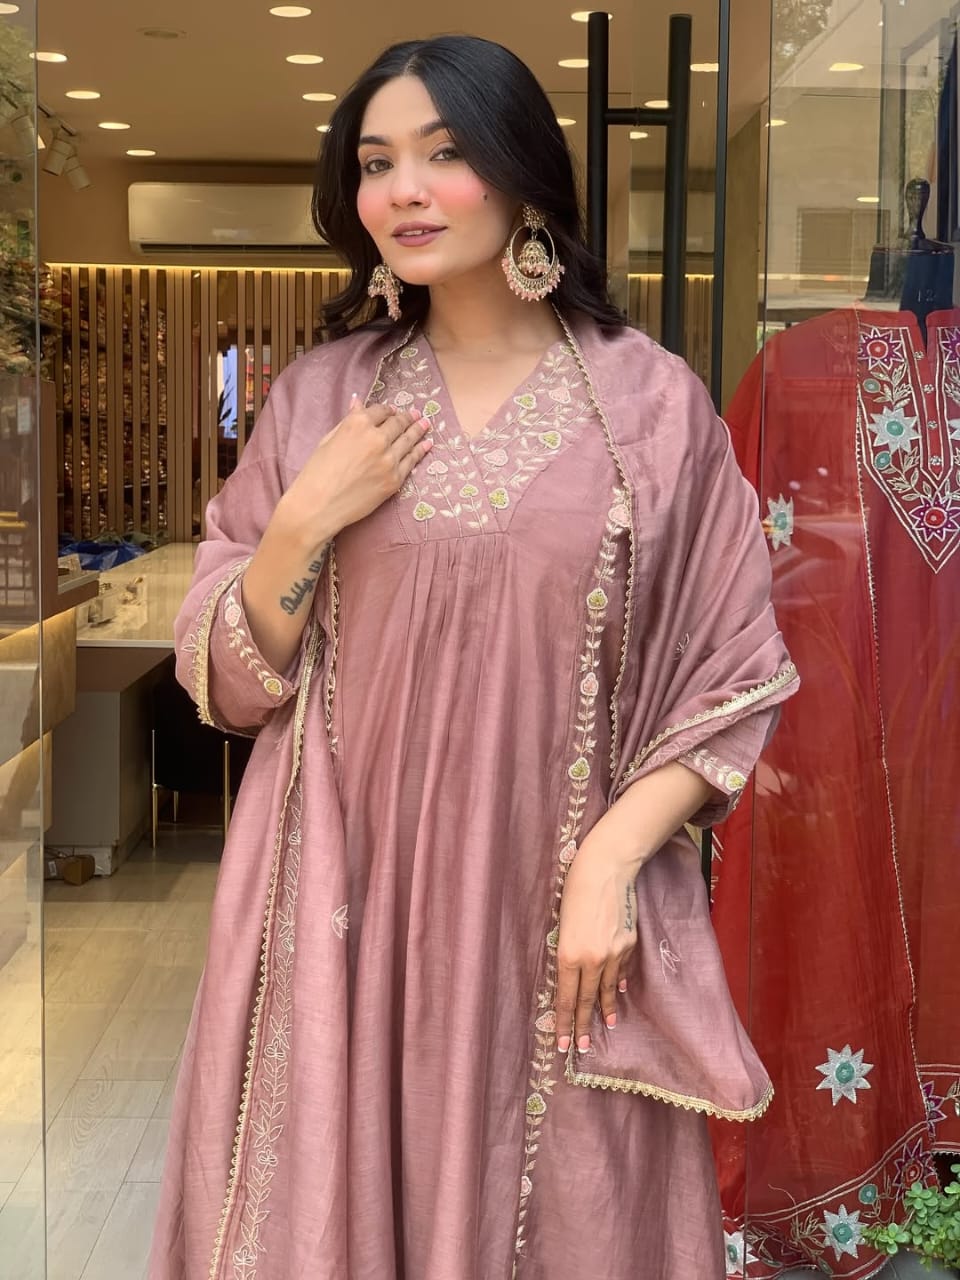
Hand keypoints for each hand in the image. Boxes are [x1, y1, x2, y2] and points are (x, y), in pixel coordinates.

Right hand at [281, 396, 433, 547]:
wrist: (319, 505)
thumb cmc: (316, 472)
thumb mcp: (328, 439)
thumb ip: (348, 421)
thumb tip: (358, 402)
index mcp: (357, 424)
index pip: (379, 411)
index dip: (387, 410)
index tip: (392, 411)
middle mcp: (377, 438)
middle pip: (397, 424)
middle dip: (406, 418)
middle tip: (415, 414)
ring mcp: (389, 460)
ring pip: (408, 440)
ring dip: (418, 429)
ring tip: (425, 423)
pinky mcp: (395, 479)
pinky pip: (411, 461)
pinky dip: (421, 450)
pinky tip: (427, 444)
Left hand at [554, 839, 638, 1053]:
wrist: (606, 870)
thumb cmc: (574, 892)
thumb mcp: (562, 925)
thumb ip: (569, 952)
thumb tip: (576, 973)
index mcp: (569, 954)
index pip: (567, 997)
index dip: (565, 1022)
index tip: (564, 1044)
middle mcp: (592, 959)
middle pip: (587, 998)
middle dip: (582, 1024)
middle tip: (581, 1046)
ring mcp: (614, 953)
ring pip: (607, 987)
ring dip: (604, 1008)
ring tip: (604, 1024)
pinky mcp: (629, 943)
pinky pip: (621, 969)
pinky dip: (617, 982)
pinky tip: (617, 992)